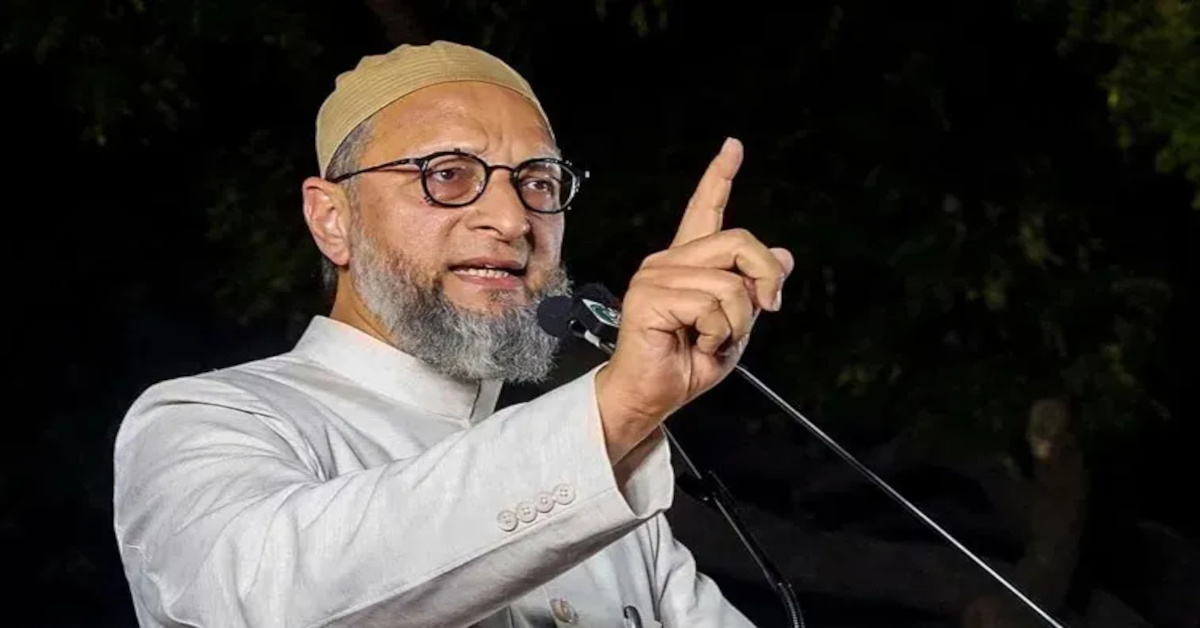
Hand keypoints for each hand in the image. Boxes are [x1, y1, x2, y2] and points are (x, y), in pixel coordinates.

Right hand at [595, 138, 793, 463]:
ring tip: (711, 339)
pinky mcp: (648, 296)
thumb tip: (786, 256)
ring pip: (730, 283)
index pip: (705, 210)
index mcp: (687, 264)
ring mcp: (655, 276)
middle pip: (739, 241)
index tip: (733, 146)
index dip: (720, 177)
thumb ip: (754, 289)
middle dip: (766, 278)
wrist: (652, 396)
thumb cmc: (685, 364)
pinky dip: (716, 333)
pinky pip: (709, 304)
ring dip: (736, 322)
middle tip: (769, 309)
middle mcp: (667, 262)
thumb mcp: (735, 325)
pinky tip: (694, 343)